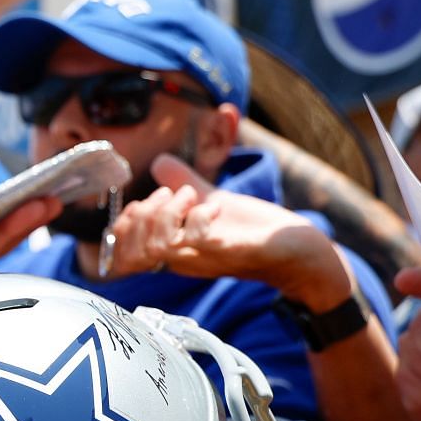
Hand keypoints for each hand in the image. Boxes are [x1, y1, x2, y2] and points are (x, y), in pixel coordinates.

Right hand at [102, 155, 350, 308]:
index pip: (123, 255)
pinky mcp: (232, 253)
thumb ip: (182, 182)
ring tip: (190, 195)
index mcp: (174, 250)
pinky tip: (214, 206)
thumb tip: (158, 161)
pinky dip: (200, 218)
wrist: (299, 250)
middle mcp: (184, 259)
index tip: (142, 202)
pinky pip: (201, 242)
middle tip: (168, 194)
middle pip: (133, 252)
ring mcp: (206, 258)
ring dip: (167, 214)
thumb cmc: (254, 230)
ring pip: (159, 247)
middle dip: (140, 216)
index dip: (122, 227)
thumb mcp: (210, 200)